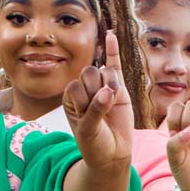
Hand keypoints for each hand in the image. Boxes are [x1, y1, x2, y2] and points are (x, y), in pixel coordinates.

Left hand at [63, 30, 133, 173]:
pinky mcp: (119, 88)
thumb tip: (109, 90)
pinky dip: (113, 50)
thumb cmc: (95, 144)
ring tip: (112, 102)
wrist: (112, 154)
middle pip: (88, 74)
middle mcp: (85, 90)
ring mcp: (102, 87)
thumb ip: (96, 110)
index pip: (74, 86)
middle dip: (95, 91)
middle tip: (102, 110)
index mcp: (71, 98)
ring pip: (104, 72)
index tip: (87, 118)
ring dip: (108, 84)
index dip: (83, 101)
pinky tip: (111, 35)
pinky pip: (115, 65)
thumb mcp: (89, 131)